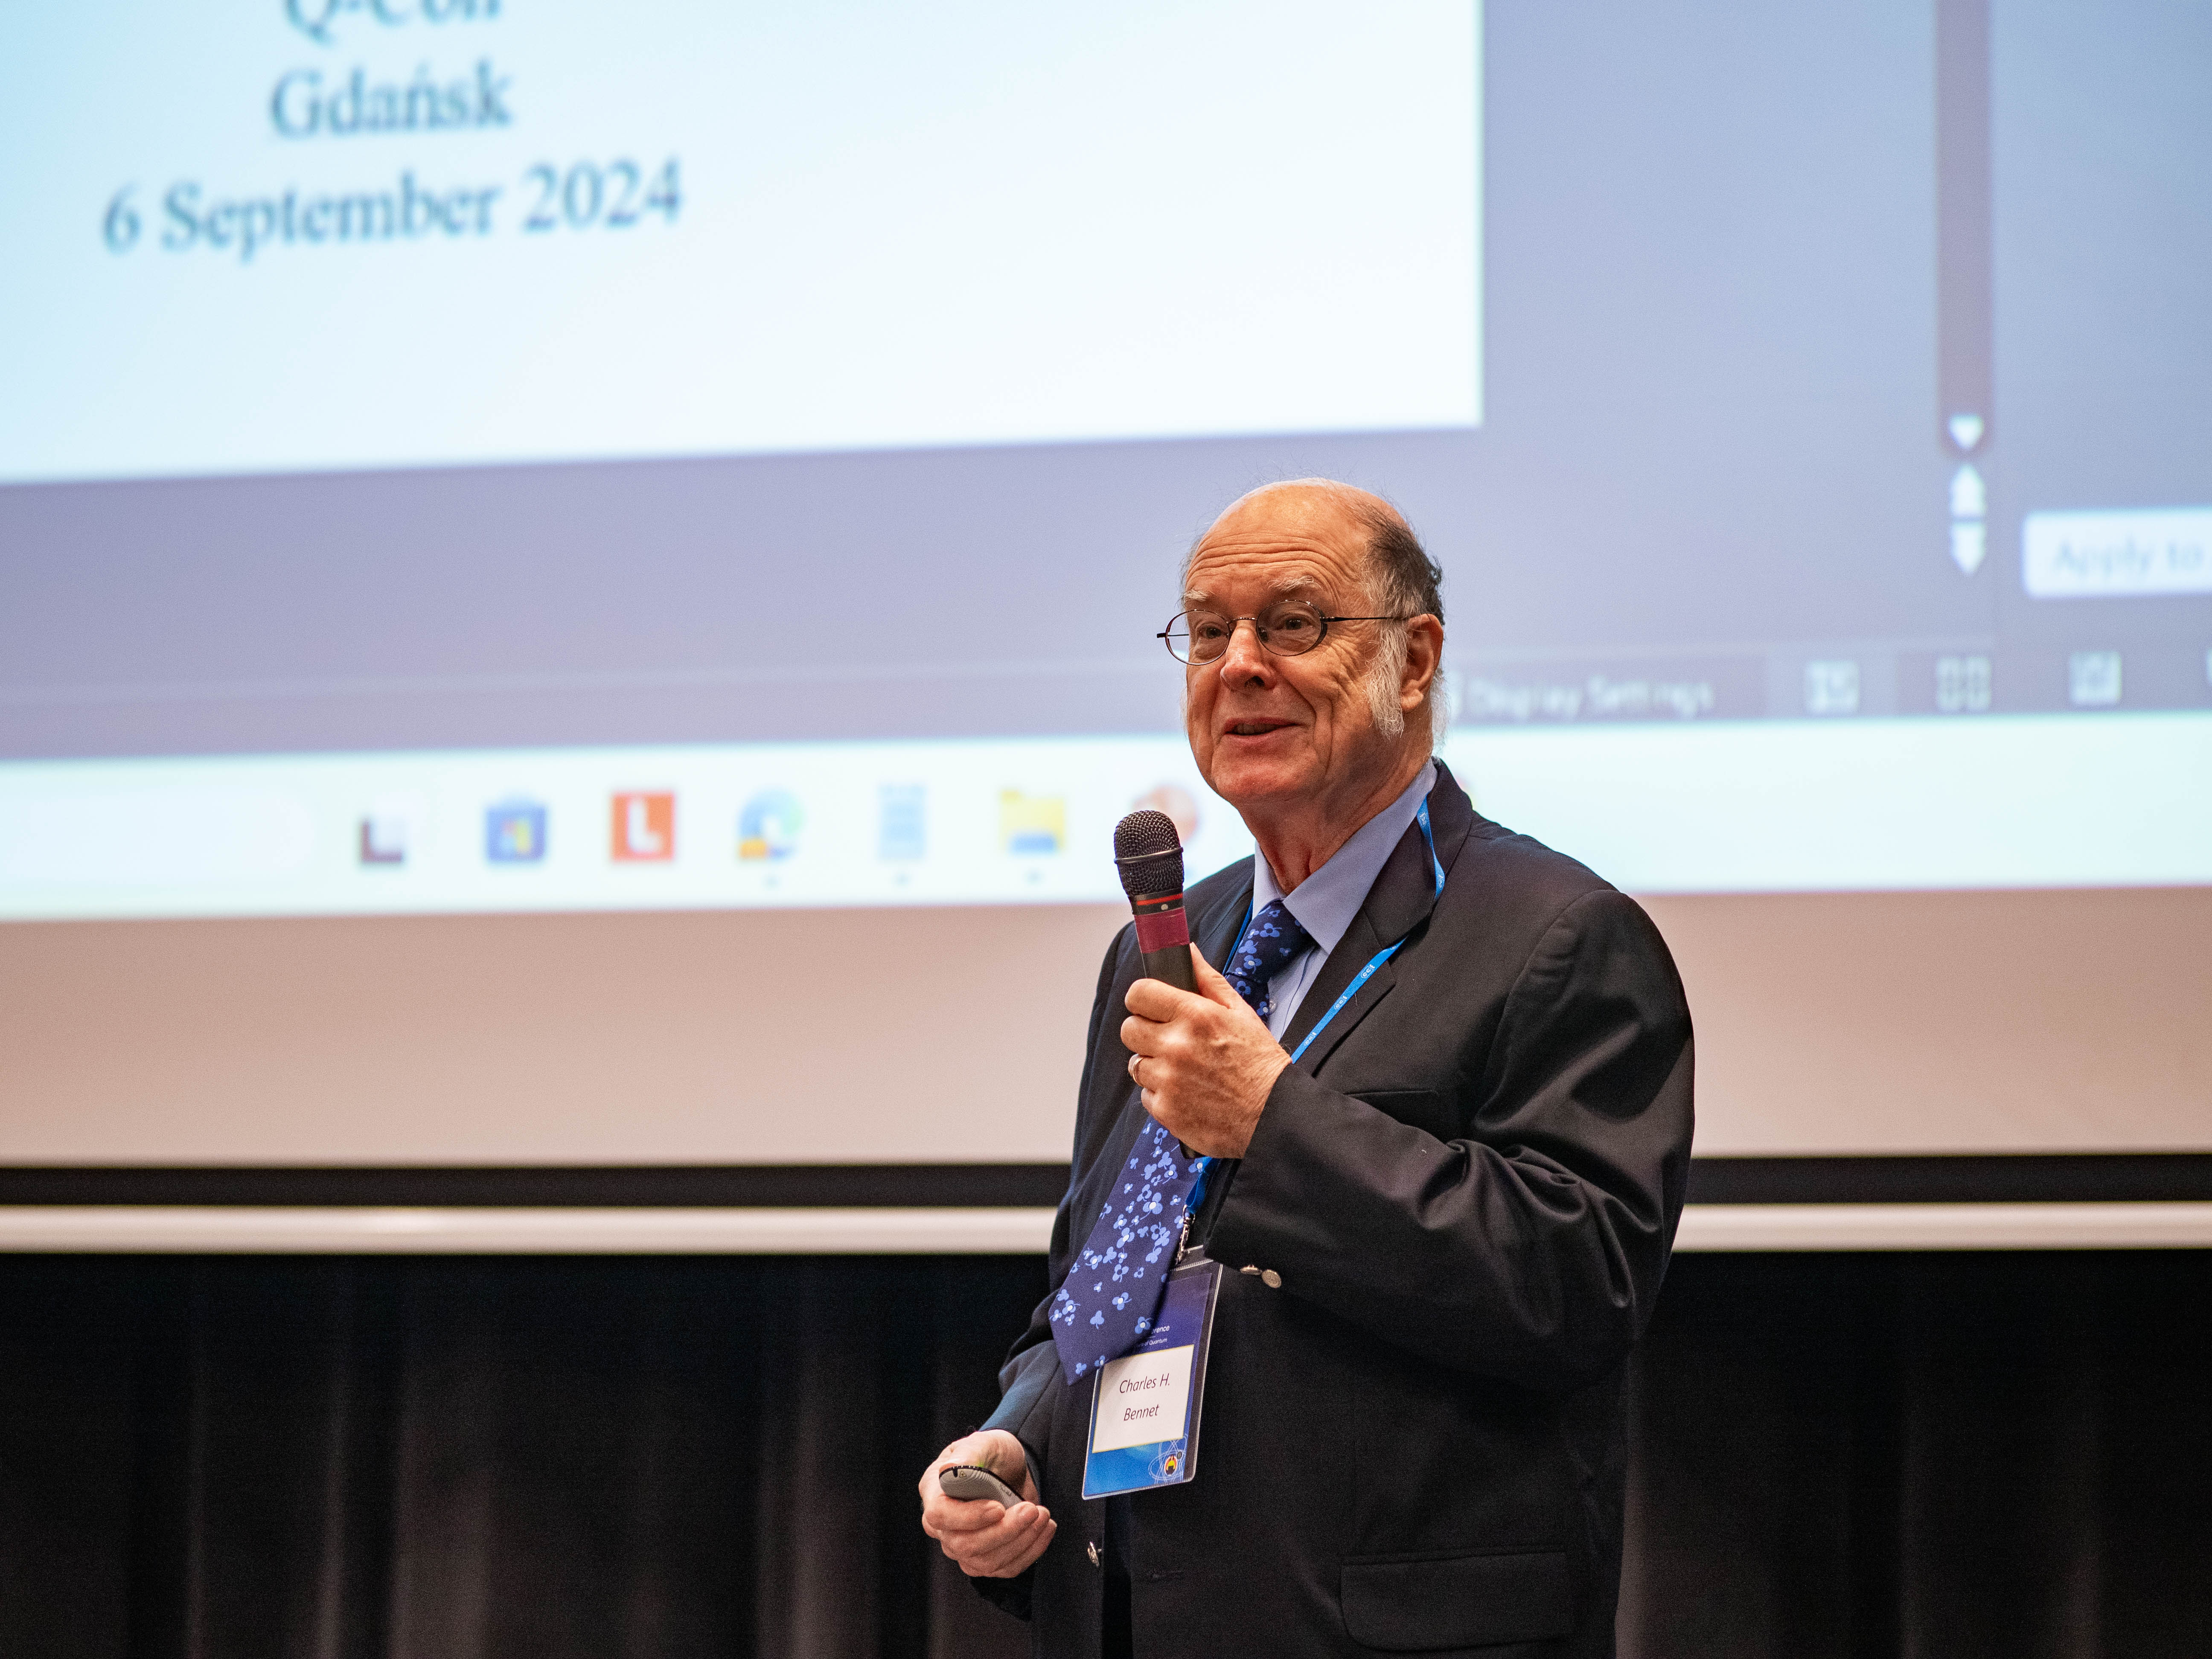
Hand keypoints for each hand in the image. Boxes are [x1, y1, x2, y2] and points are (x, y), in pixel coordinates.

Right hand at [918, 1429, 1053, 1578]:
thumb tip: (950, 1470)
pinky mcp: (985, 1560)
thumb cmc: (992, 1453)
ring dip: (1021, 1541)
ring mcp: (962, 1547)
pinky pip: (1006, 1568)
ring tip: (1043, 1515)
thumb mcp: (983, 1443)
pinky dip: (1030, 1551)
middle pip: (963, 1546)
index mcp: (934, 1493)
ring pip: (986, 1562)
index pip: (939, 1516)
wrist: (1009, 1468)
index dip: (968, 1517)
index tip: (998, 1508)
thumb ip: (968, 1454)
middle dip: (1003, 1531)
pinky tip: (1045, 1529)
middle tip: (1031, 1509)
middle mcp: (943, 1527)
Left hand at [1121, 946, 1289, 1157]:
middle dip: (1146, 1032)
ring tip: (1184, 1070)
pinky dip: (1162, 1094)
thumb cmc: (1260, 1063)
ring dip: (1154, 1065)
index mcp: (1195, 1015)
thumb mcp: (1240, 1012)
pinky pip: (1146, 1095)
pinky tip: (1188, 1093)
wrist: (1275, 1115)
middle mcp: (1176, 1046)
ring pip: (1136, 1064)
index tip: (1153, 1006)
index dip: (1144, 999)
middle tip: (1170, 1040)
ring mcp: (1168, 1080)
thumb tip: (1187, 950)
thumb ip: (1207, 979)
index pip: (1139, 993)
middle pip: (1129, 1029)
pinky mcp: (1166, 1111)